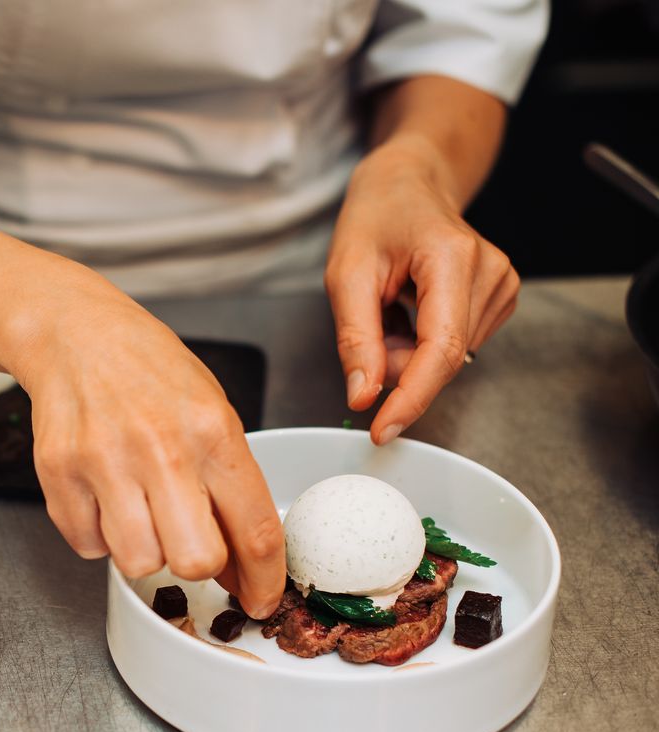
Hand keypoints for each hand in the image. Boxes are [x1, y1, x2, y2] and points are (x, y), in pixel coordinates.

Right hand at [11, 299, 285, 617]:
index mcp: (212, 430)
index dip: (264, 581)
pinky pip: (87, 546)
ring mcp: (103, 461)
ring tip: (140, 510)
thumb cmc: (148, 370)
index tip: (260, 600)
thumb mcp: (211, 410)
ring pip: (138, 562)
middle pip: (195, 561)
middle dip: (197, 565)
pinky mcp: (58, 473)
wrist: (74, 332)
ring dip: (144, 550)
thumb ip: (229, 485)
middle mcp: (160, 448)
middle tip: (188, 539)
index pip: (255, 531)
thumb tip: (242, 564)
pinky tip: (104, 496)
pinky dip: (98, 535)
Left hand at [325, 136, 519, 443]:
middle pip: (441, 359)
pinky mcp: (501, 297)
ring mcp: (502, 285)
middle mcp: (490, 272)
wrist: (408, 183)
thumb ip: (355, 339)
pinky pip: (454, 346)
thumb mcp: (346, 273)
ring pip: (446, 359)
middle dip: (396, 362)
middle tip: (370, 321)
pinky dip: (422, 341)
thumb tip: (363, 396)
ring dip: (407, 350)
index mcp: (452, 258)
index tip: (383, 430)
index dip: (411, 398)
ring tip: (391, 304)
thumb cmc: (376, 217)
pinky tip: (412, 306)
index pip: (440, 350)